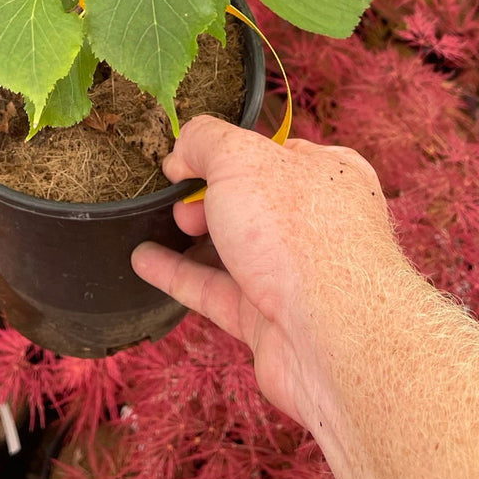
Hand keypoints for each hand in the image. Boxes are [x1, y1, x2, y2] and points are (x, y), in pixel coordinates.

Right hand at [132, 116, 415, 431]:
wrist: (334, 338)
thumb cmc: (300, 234)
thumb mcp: (241, 158)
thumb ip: (205, 141)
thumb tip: (182, 154)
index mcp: (328, 174)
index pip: (273, 152)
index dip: (228, 151)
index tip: (188, 155)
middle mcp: (316, 224)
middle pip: (252, 201)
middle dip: (207, 195)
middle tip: (177, 197)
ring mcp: (294, 275)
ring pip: (233, 249)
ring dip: (190, 236)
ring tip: (150, 221)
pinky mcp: (270, 321)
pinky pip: (216, 291)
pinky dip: (178, 274)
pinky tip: (144, 260)